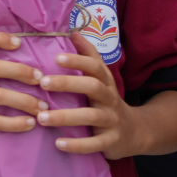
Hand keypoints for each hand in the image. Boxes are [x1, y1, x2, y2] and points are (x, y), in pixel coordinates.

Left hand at [38, 32, 139, 159]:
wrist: (135, 132)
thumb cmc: (106, 100)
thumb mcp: (101, 78)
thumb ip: (88, 56)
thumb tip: (73, 31)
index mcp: (104, 82)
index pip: (95, 66)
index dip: (78, 60)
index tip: (56, 58)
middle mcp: (110, 98)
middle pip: (93, 87)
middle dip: (68, 84)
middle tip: (42, 83)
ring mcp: (112, 120)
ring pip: (91, 117)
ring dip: (65, 117)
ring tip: (41, 118)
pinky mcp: (111, 141)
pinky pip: (95, 143)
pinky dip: (78, 144)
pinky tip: (58, 144)